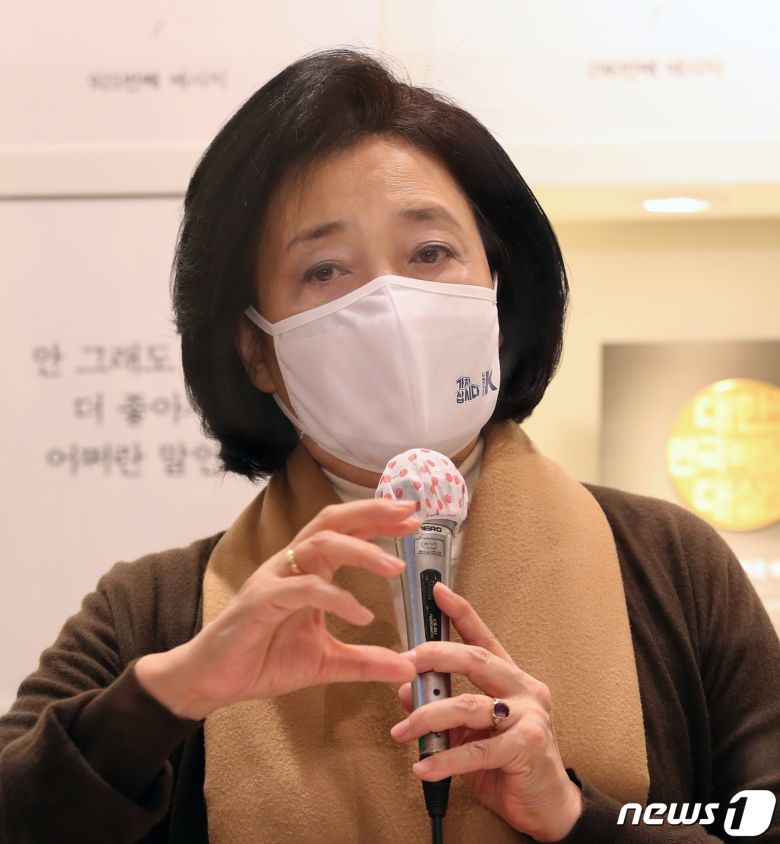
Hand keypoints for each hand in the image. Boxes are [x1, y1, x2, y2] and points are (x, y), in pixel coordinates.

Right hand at [136, 498, 419, 719]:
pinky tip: (362, 615)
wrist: (213, 682)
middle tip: (409, 513)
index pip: (345, 531)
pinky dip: (335, 597)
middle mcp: (291, 565)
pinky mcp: (260, 601)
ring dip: (361, 550)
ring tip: (396, 566)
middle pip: (332, 521)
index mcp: (307, 570)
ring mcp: (274, 579)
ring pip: (319, 544)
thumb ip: (365, 661)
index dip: (378, 520)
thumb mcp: (326, 662)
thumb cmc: (263, 660)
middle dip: (372, 512)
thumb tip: (406, 666)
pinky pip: (302, 589)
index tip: (413, 517)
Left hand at [390, 582, 582, 842]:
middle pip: (475, 660)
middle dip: (436, 656)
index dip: (460, 612)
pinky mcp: (528, 746)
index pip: (483, 638)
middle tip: (405, 662)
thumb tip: (406, 690)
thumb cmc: (507, 766)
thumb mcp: (469, 733)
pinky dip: (445, 759)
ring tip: (402, 731)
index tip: (437, 592)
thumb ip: (443, 708)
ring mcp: (529, 716)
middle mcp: (523, 689)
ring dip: (428, 717)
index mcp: (510, 679)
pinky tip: (424, 766)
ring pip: (468, 705)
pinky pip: (477, 750)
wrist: (547, 807)